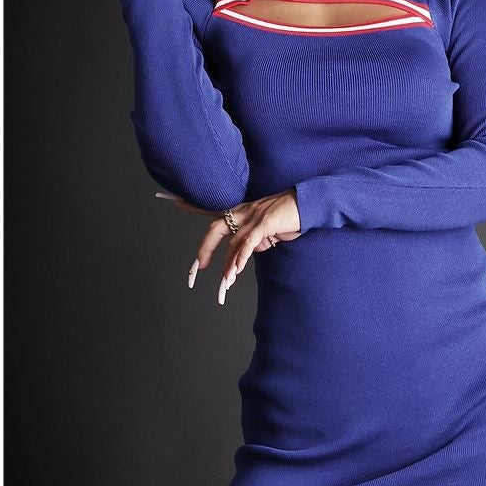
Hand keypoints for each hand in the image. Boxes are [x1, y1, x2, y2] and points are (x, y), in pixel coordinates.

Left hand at [156, 189, 302, 304]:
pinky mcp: (266, 222)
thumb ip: (255, 240)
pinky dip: (241, 257)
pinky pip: (249, 242)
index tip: (174, 201)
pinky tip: (236, 270)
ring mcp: (255, 216)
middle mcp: (245, 212)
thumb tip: (248, 253)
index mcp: (243, 211)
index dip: (193, 205)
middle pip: (216, 228)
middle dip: (205, 249)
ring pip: (233, 243)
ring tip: (225, 284)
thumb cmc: (290, 216)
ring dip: (228, 265)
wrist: (310, 204)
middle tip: (198, 268)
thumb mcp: (269, 231)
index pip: (214, 209)